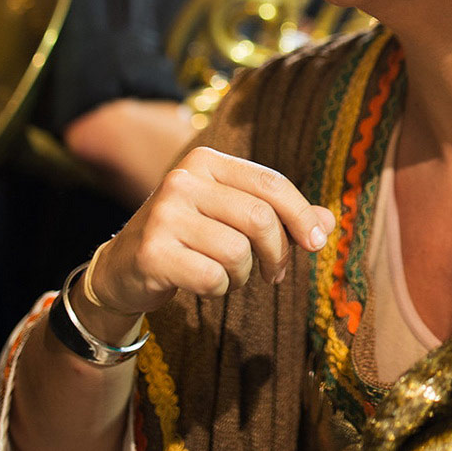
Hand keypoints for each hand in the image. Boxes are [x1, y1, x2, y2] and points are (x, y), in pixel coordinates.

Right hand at [86, 146, 334, 319]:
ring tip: (228, 274)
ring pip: (238, 251)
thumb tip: (328, 221)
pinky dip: (218, 289)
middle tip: (273, 272)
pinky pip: (212, 277)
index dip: (301, 215)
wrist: (122, 269)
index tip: (315, 243)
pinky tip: (203, 284)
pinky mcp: (152, 251)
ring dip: (243, 275)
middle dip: (277, 253)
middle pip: (260, 218)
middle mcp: (182, 179)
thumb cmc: (190, 238)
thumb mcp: (232, 217)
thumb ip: (281, 216)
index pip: (271, 183)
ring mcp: (164, 213)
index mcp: (206, 162)